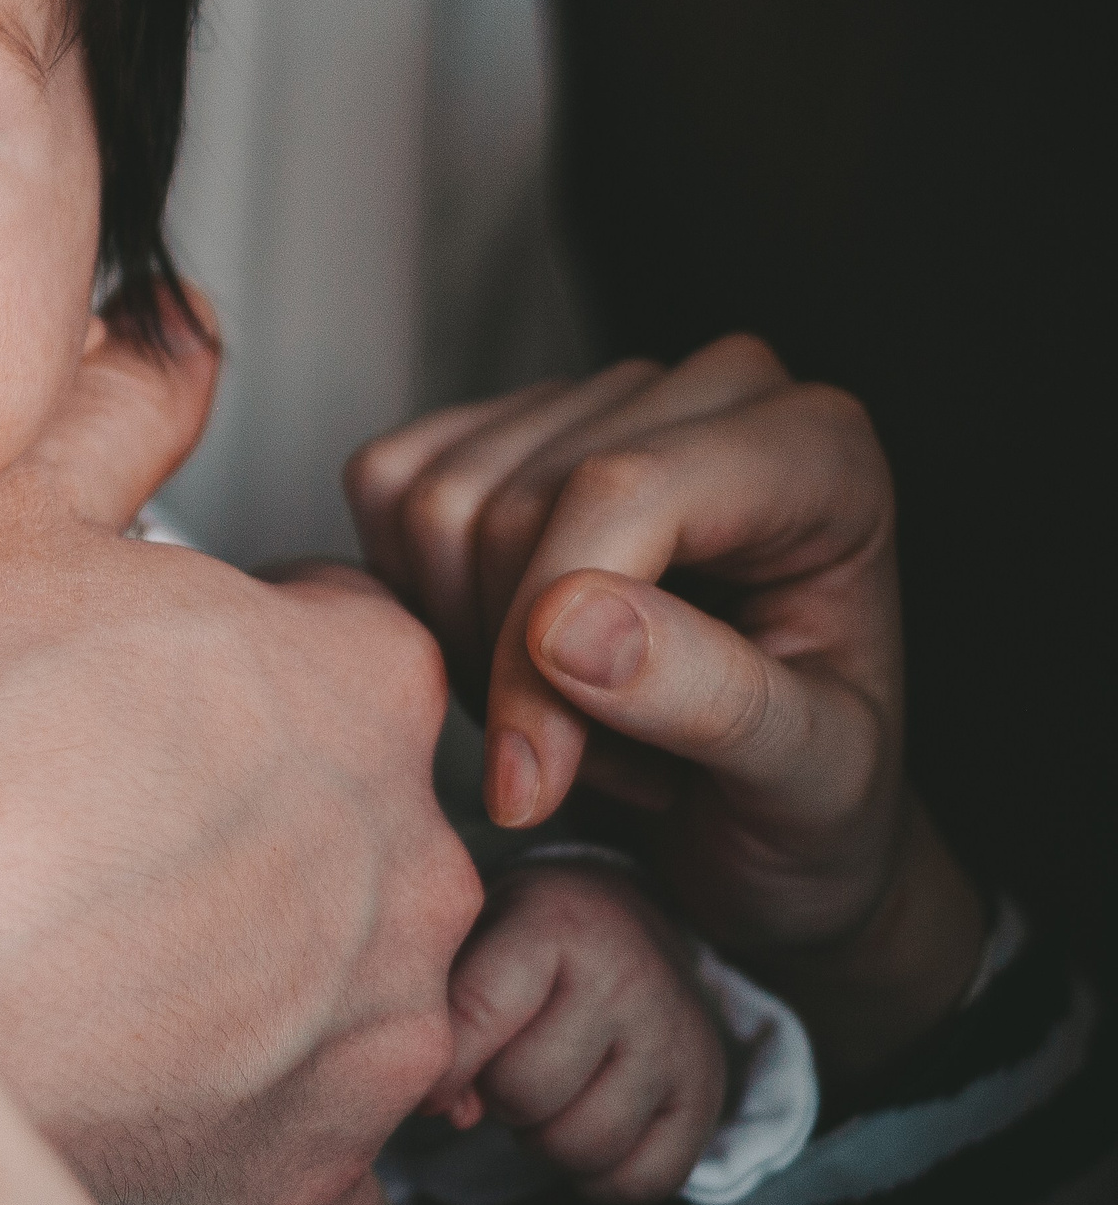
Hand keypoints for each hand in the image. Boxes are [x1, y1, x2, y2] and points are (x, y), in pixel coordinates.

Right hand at [0, 294, 478, 1204]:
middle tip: (131, 825)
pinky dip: (258, 1119)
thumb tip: (175, 331)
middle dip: (276, 819)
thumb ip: (123, 408)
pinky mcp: (318, 1172)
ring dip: (273, 970)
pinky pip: (324, 1149)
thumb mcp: (21, 514)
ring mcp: (371, 1029)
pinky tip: (157, 1082)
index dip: (258, 656)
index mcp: (355, 691)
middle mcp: (403, 864)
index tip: (180, 690)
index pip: (359, 649)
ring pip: (355, 982)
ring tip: (123, 953)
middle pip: (371, 821)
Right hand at [346, 334, 984, 1080]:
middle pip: (509, 503)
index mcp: (815, 449)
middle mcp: (708, 392)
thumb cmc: (816, 796)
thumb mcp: (811, 781)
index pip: (620, 491)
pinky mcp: (505, 425)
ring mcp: (596, 398)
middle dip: (515, 669)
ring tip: (575, 725)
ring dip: (470, 647)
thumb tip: (567, 626)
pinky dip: (421, 604)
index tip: (529, 785)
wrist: (773, 812)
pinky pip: (388, 488)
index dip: (541, 643)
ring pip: (431, 500)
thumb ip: (709, 699)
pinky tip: (512, 667)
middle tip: (598, 764)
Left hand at [421, 861, 726, 1203]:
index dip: (439, 1070)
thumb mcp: (477, 935)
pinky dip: (596, 1176)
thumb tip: (453, 1111)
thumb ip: (446, 1013)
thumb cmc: (529, 938)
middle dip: (496, 1095)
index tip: (429, 1088)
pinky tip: (581, 1126)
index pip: (479, 1013)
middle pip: (525, 1092)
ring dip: (542, 1138)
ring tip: (543, 1095)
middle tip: (503, 1069)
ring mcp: (676, 1038)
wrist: (628, 922)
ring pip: (579, 1145)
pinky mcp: (706, 1093)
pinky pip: (639, 1181)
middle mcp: (627, 978)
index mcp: (556, 923)